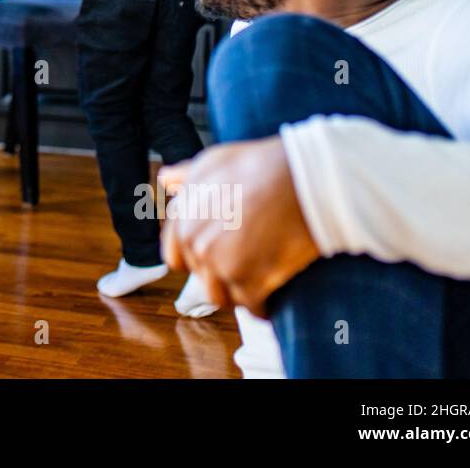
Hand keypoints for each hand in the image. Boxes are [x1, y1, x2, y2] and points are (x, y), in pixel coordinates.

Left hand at [159, 135, 320, 319]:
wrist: (303, 180)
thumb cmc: (260, 166)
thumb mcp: (215, 162)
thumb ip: (187, 178)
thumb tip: (167, 179)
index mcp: (184, 221)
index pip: (177, 258)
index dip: (198, 258)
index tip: (218, 255)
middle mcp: (196, 246)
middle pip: (203, 279)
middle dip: (222, 274)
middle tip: (250, 261)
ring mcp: (221, 267)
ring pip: (224, 297)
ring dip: (240, 292)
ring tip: (260, 278)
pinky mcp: (249, 284)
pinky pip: (252, 308)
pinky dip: (264, 306)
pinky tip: (274, 294)